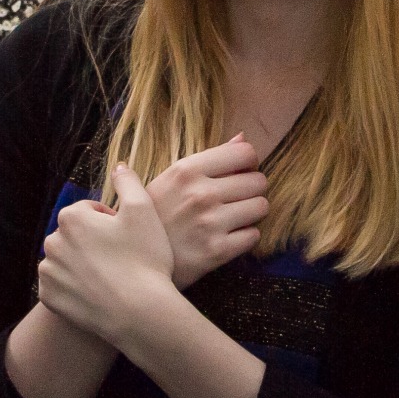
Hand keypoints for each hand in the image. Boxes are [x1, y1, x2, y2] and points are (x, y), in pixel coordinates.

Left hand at [38, 165, 176, 345]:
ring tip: (109, 277)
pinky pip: (59, 287)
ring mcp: (48, 272)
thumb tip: (118, 166)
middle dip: (93, 242)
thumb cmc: (144, 259)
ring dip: (81, 264)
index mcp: (70, 217)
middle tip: (120, 258)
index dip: (110, 222)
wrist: (140, 313)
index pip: (88, 211)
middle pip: (75, 235)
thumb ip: (128, 181)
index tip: (127, 238)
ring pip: (66, 260)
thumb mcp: (143, 210)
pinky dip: (73, 288)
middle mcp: (51, 242)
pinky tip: (95, 293)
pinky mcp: (49, 299)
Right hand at [146, 135, 268, 288]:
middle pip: (258, 180)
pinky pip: (253, 235)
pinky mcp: (218, 251)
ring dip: (251, 211)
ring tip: (234, 215)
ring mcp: (210, 223)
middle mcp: (201, 193)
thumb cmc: (157, 214)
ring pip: (261, 206)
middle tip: (237, 197)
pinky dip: (245, 236)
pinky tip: (228, 235)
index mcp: (187, 170)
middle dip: (252, 188)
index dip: (247, 162)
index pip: (245, 153)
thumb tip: (243, 138)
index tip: (239, 172)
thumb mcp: (172, 179)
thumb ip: (209, 158)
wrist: (137, 259)